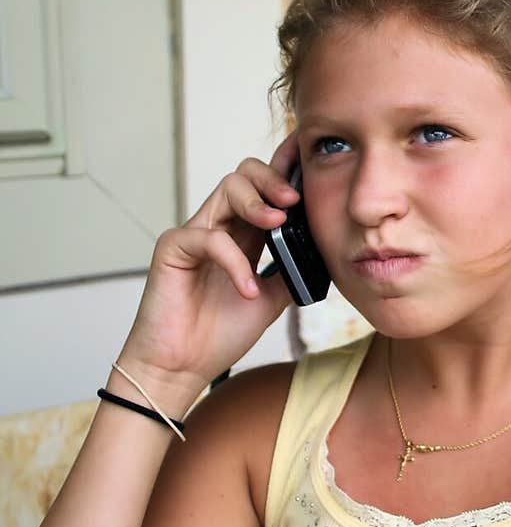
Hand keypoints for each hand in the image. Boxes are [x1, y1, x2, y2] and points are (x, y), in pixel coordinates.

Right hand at [116, 131, 301, 402]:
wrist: (183, 367)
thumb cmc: (219, 334)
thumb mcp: (272, 299)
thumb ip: (291, 270)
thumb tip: (323, 250)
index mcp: (243, 235)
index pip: (264, 189)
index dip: (285, 169)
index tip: (311, 159)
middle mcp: (219, 227)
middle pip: (244, 175)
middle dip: (273, 178)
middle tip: (295, 199)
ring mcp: (194, 234)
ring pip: (226, 189)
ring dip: (257, 202)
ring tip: (278, 224)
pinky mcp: (173, 249)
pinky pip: (208, 238)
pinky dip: (234, 261)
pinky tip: (247, 288)